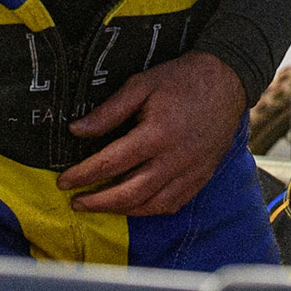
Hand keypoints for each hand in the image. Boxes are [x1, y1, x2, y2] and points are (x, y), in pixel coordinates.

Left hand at [57, 51, 247, 215]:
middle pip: (129, 193)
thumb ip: (110, 111)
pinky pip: (173, 204)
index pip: (111, 163)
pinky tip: (134, 205)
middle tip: (76, 201)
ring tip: (100, 205)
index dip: (83, 175)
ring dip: (121, 210)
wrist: (227, 81)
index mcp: (156, 134)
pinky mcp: (201, 177)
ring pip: (150, 205)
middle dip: (97, 202)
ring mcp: (190, 172)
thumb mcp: (142, 84)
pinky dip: (149, 210)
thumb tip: (77, 130)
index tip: (63, 181)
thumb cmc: (182, 79)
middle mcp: (174, 159)